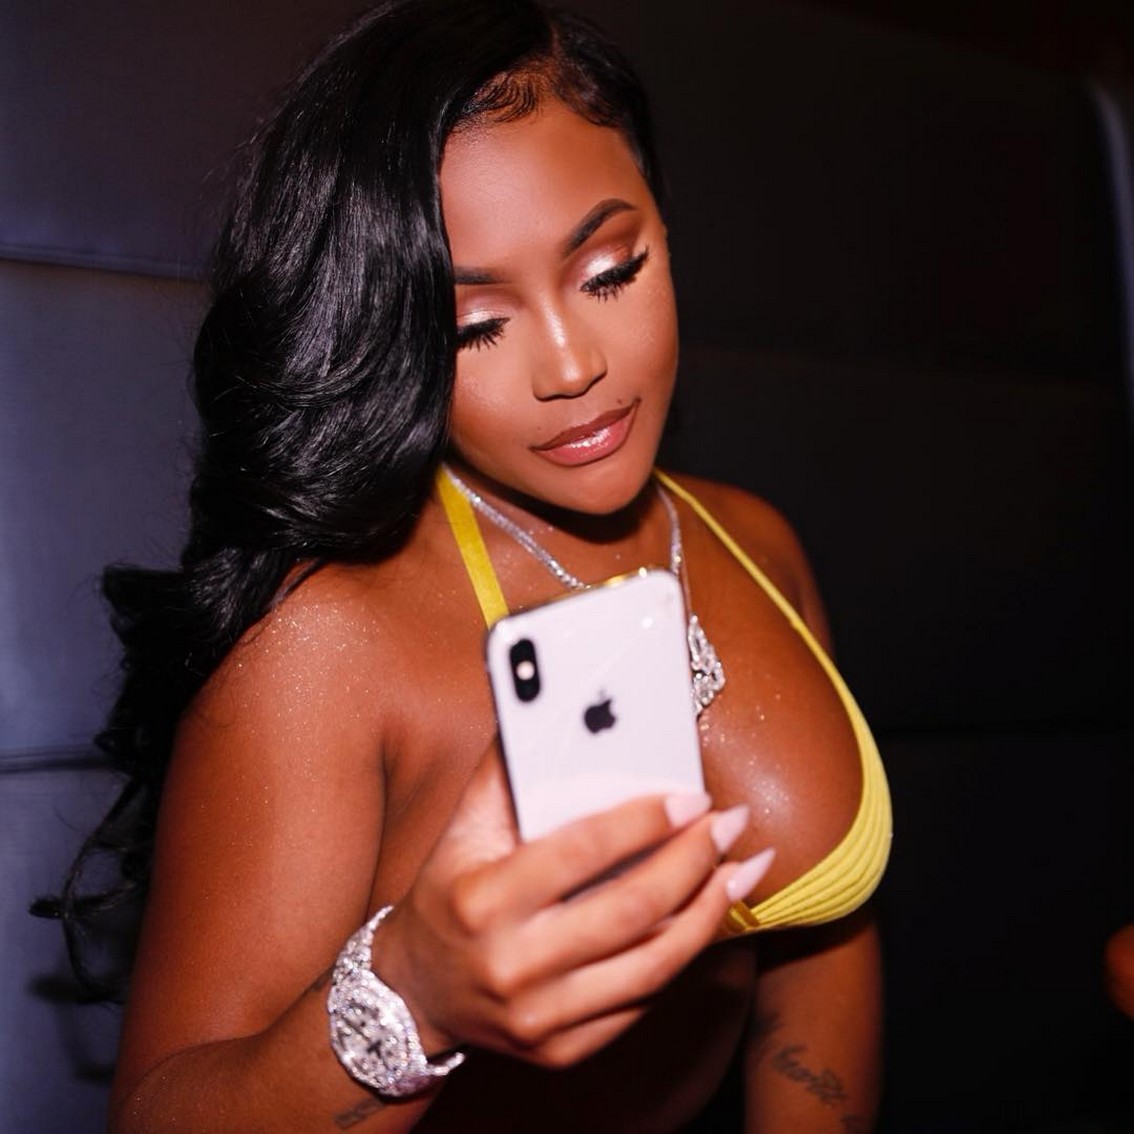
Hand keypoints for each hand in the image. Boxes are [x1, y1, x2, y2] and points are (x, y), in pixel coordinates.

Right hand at [370, 742, 773, 1068]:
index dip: (645, 821)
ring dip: (709, 911)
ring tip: (741, 868)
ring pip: (653, 965)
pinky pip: (644, 1001)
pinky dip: (685, 955)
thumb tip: (548, 709)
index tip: (692, 796)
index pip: (581, 852)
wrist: (416, 992)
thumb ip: (505, 771)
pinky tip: (708, 916)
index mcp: (485, 900)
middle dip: (694, 861)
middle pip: (631, 910)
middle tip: (730, 824)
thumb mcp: (461, 829)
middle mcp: (513, 964)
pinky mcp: (564, 1051)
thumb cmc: (448, 893)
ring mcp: (541, 1017)